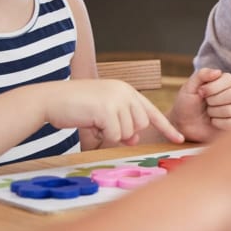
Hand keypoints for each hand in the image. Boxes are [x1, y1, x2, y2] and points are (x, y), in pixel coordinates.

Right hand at [43, 79, 182, 146]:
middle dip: (125, 132)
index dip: (166, 127)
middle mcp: (125, 92)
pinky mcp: (107, 109)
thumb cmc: (74, 107)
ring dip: (111, 134)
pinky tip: (90, 124)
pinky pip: (115, 135)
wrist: (49, 99)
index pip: (151, 112)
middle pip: (141, 125)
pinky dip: (103, 136)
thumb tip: (134, 138)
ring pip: (129, 132)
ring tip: (94, 121)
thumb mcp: (103, 113)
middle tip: (104, 126)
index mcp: (126, 91)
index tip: (180, 140)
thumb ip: (121, 123)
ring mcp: (117, 99)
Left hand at [170, 68, 230, 142]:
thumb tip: (218, 72)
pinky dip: (217, 123)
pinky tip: (213, 121)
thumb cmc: (187, 104)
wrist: (183, 124)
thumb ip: (202, 75)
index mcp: (225, 81)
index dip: (213, 87)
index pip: (229, 79)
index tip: (200, 92)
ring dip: (213, 112)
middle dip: (213, 100)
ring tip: (208, 112)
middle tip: (205, 103)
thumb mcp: (189, 87)